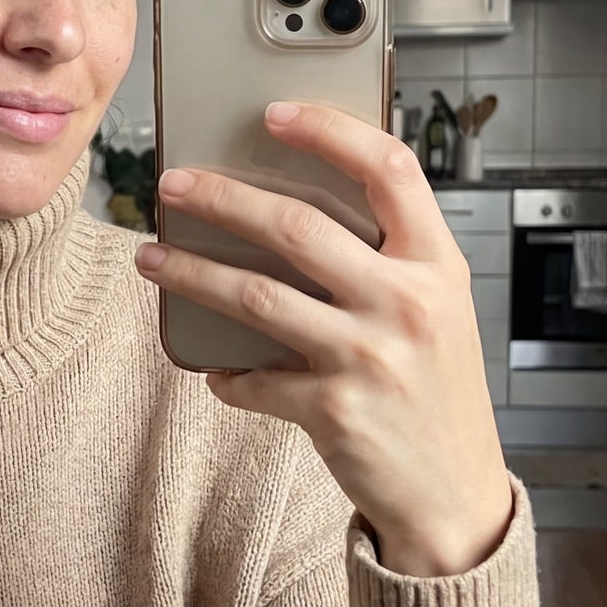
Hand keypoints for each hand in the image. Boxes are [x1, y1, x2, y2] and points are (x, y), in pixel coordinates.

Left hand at [135, 100, 512, 575]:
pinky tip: (213, 368)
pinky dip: (225, 373)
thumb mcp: (440, 309)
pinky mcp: (332, 409)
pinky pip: (254, 378)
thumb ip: (391, 258)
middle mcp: (406, 303)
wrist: (454, 493)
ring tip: (151, 258)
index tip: (275, 114)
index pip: (388, 169)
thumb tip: (300, 207)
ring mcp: (368, 356)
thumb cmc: (439, 391)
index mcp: (438, 264)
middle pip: (296, 224)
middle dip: (221, 198)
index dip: (329, 130)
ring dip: (192, 272)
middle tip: (173, 185)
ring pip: (256, 295)